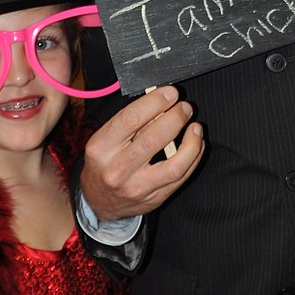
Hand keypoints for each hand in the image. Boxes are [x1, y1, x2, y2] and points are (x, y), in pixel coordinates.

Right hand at [80, 86, 203, 220]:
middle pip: (153, 139)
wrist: (99, 201)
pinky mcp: (154, 198)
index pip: (131, 119)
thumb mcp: (106, 140)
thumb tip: (161, 104)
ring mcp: (137, 187)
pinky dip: (193, 157)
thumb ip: (131, 123)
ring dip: (191, 143)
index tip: (170, 93)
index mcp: (101, 148)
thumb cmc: (104, 163)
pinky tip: (196, 145)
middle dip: (175, 118)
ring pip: (174, 165)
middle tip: (184, 107)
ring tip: (196, 127)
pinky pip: (180, 177)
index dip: (155, 102)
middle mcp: (117, 170)